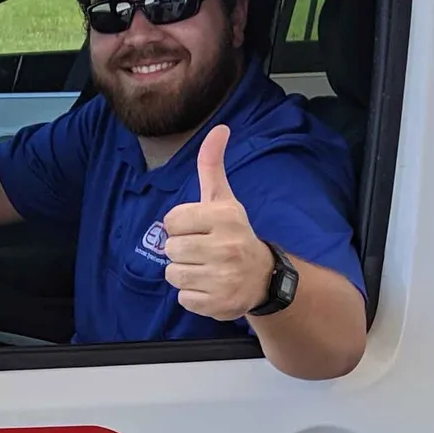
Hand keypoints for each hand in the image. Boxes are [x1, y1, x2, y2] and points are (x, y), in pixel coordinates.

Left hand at [162, 125, 275, 320]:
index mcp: (224, 217)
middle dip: (181, 250)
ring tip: (206, 269)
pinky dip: (191, 295)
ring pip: (173, 274)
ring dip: (184, 273)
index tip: (198, 229)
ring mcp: (222, 278)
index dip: (180, 226)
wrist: (263, 277)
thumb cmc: (234, 234)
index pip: (171, 221)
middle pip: (170, 248)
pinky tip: (210, 286)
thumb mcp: (225, 199)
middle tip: (202, 251)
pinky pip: (182, 298)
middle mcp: (226, 247)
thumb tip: (219, 128)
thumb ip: (212, 166)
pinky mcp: (218, 304)